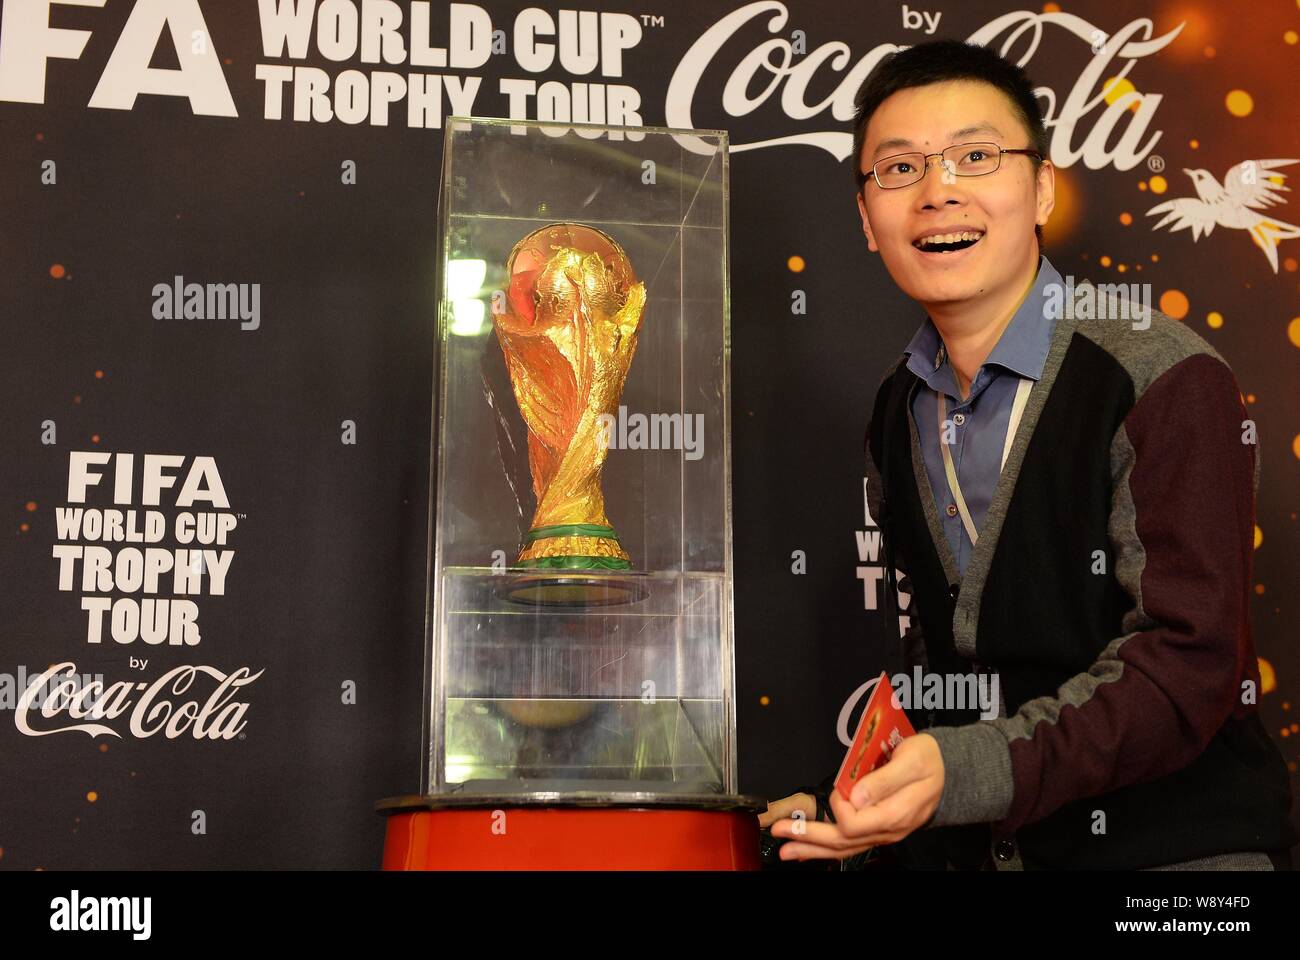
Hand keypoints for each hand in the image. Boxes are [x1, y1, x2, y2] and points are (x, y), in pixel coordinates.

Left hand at [769, 733, 944, 860]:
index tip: (839, 787)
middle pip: (843, 841)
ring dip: (812, 848)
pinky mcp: (877, 830)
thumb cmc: (929, 761)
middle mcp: (887, 830)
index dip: (839, 807)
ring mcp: (882, 833)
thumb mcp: (912, 760)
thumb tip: (855, 796)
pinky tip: (808, 850)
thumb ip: (884, 779)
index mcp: (894, 813)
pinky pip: (850, 845)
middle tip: (780, 831)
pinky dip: (826, 848)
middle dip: (809, 837)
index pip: (854, 823)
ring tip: (786, 850)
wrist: (948, 772)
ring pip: (844, 848)